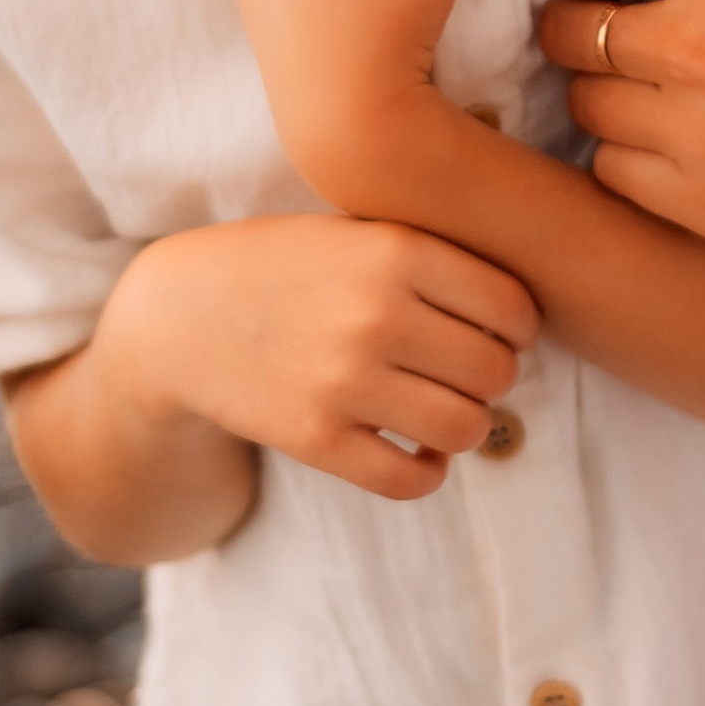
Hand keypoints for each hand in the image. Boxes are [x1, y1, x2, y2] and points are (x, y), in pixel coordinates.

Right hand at [108, 213, 535, 502]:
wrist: (178, 315)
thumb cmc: (285, 266)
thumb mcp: (355, 227)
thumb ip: (433, 254)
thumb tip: (526, 316)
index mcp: (395, 250)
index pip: (513, 307)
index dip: (517, 327)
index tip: (496, 331)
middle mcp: (375, 314)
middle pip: (498, 370)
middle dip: (492, 377)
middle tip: (462, 371)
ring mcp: (343, 381)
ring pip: (467, 427)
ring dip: (465, 425)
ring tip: (440, 409)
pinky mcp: (315, 438)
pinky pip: (412, 479)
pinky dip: (428, 472)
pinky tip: (414, 451)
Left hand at [536, 0, 704, 284]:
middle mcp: (689, 38)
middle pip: (564, 25)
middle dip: (578, 22)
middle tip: (612, 31)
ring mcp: (683, 125)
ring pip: (581, 102)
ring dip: (602, 92)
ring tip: (638, 95)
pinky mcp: (694, 201)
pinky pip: (610, 171)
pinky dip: (624, 161)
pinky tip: (664, 153)